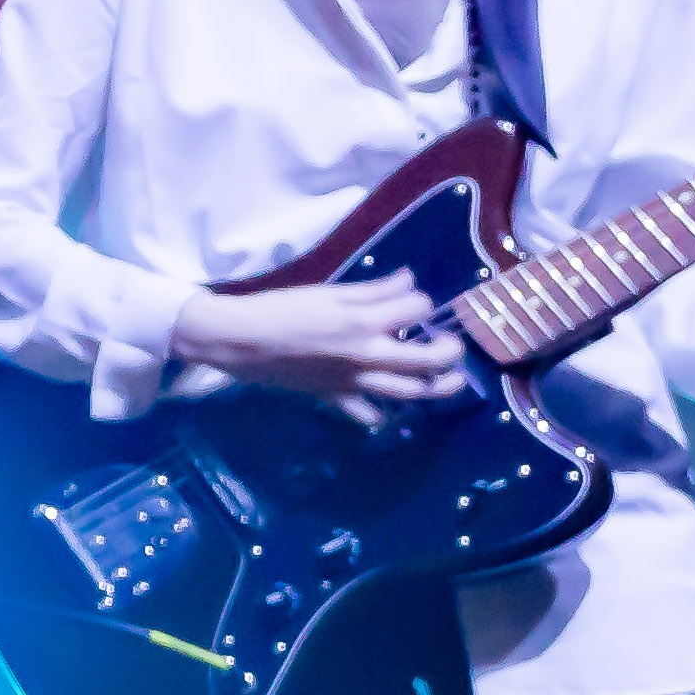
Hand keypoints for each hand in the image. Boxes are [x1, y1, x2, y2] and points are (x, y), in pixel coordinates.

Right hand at [174, 274, 467, 405]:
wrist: (240, 341)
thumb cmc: (281, 309)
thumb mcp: (328, 291)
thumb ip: (374, 290)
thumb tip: (410, 280)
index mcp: (364, 322)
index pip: (416, 309)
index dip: (422, 300)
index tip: (414, 299)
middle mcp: (366, 356)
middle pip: (428, 360)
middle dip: (450, 351)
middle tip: (453, 345)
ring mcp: (354, 382)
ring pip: (409, 393)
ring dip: (437, 388)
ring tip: (450, 380)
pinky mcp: (337, 398)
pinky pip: (369, 414)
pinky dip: (384, 412)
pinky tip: (389, 403)